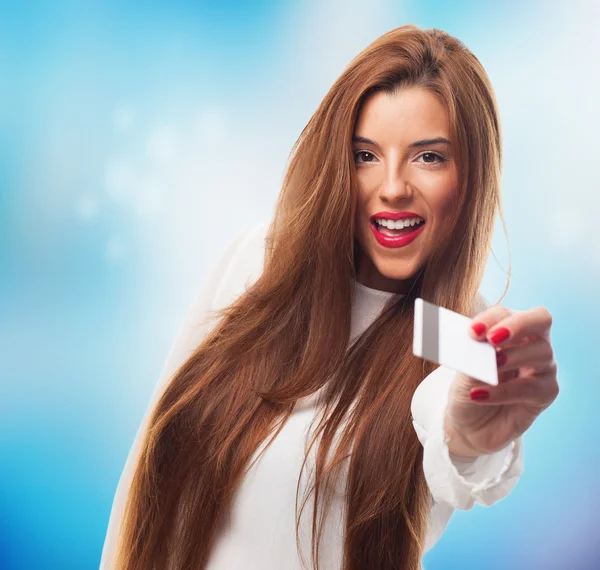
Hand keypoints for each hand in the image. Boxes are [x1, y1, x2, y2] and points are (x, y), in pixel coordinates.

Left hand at [444, 304, 559, 456]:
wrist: (469, 424)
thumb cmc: (469, 386)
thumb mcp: (464, 367)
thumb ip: (474, 353)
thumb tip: (479, 343)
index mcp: (508, 329)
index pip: (505, 313)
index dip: (491, 318)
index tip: (472, 332)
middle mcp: (531, 343)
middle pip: (540, 319)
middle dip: (517, 325)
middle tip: (492, 339)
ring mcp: (543, 367)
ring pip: (541, 352)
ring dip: (512, 358)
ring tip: (489, 368)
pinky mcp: (546, 393)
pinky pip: (530, 387)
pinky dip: (503, 391)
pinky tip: (478, 395)